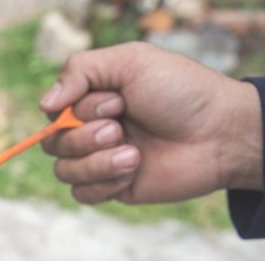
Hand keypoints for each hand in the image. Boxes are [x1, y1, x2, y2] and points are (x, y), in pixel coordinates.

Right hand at [40, 42, 262, 204]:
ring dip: (97, 163)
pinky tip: (133, 174)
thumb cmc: (181, 92)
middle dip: (84, 138)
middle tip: (121, 129)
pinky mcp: (113, 188)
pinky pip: (82, 194)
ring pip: (64, 171)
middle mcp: (93, 129)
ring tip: (135, 155)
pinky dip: (103, 184)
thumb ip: (80, 70)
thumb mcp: (130, 61)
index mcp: (94, 99)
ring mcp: (101, 160)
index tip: (116, 102)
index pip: (53, 111)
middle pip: (52, 144)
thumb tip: (44, 103)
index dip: (75, 110)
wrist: (220, 134)